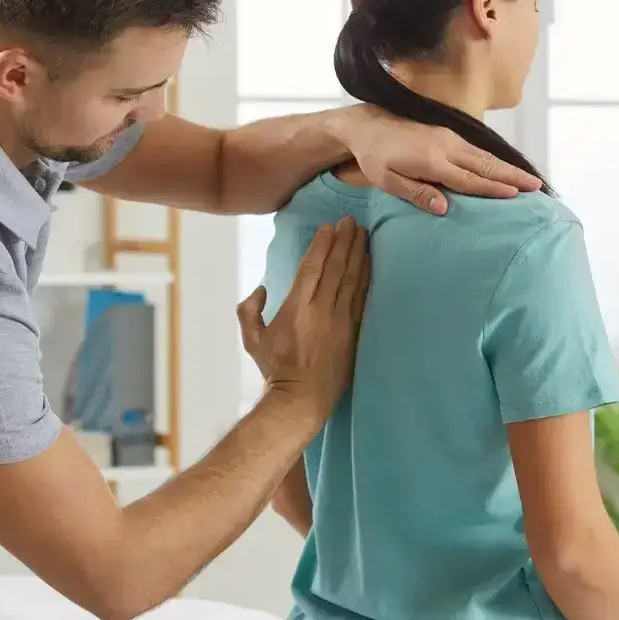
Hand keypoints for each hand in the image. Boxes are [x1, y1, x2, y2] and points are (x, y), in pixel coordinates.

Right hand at [237, 218, 369, 418]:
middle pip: (336, 268)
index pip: (312, 269)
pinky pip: (362, 297)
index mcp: (297, 309)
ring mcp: (341, 321)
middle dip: (344, 242)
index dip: (322, 245)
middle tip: (351, 221)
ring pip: (352, 280)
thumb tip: (260, 289)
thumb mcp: (252, 340)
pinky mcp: (354, 331)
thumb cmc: (275, 369)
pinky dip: (366, 277)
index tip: (330, 226)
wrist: (303, 399)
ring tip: (363, 234)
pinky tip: (369, 263)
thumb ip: (249, 311)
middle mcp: (322, 311)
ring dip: (358, 254)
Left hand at [332, 106, 540, 214]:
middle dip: (512, 176)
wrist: (366, 125)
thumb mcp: (387, 181)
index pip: (469, 179)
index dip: (493, 188)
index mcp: (432, 161)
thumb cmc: (373, 158)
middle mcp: (446, 146)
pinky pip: (476, 149)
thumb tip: (445, 208)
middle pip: (485, 164)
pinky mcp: (447, 133)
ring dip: (507, 167)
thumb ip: (416, 193)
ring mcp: (448, 137)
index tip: (516, 195)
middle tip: (537, 186)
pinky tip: (503, 167)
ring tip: (529, 179)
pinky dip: (493, 159)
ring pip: (484, 155)